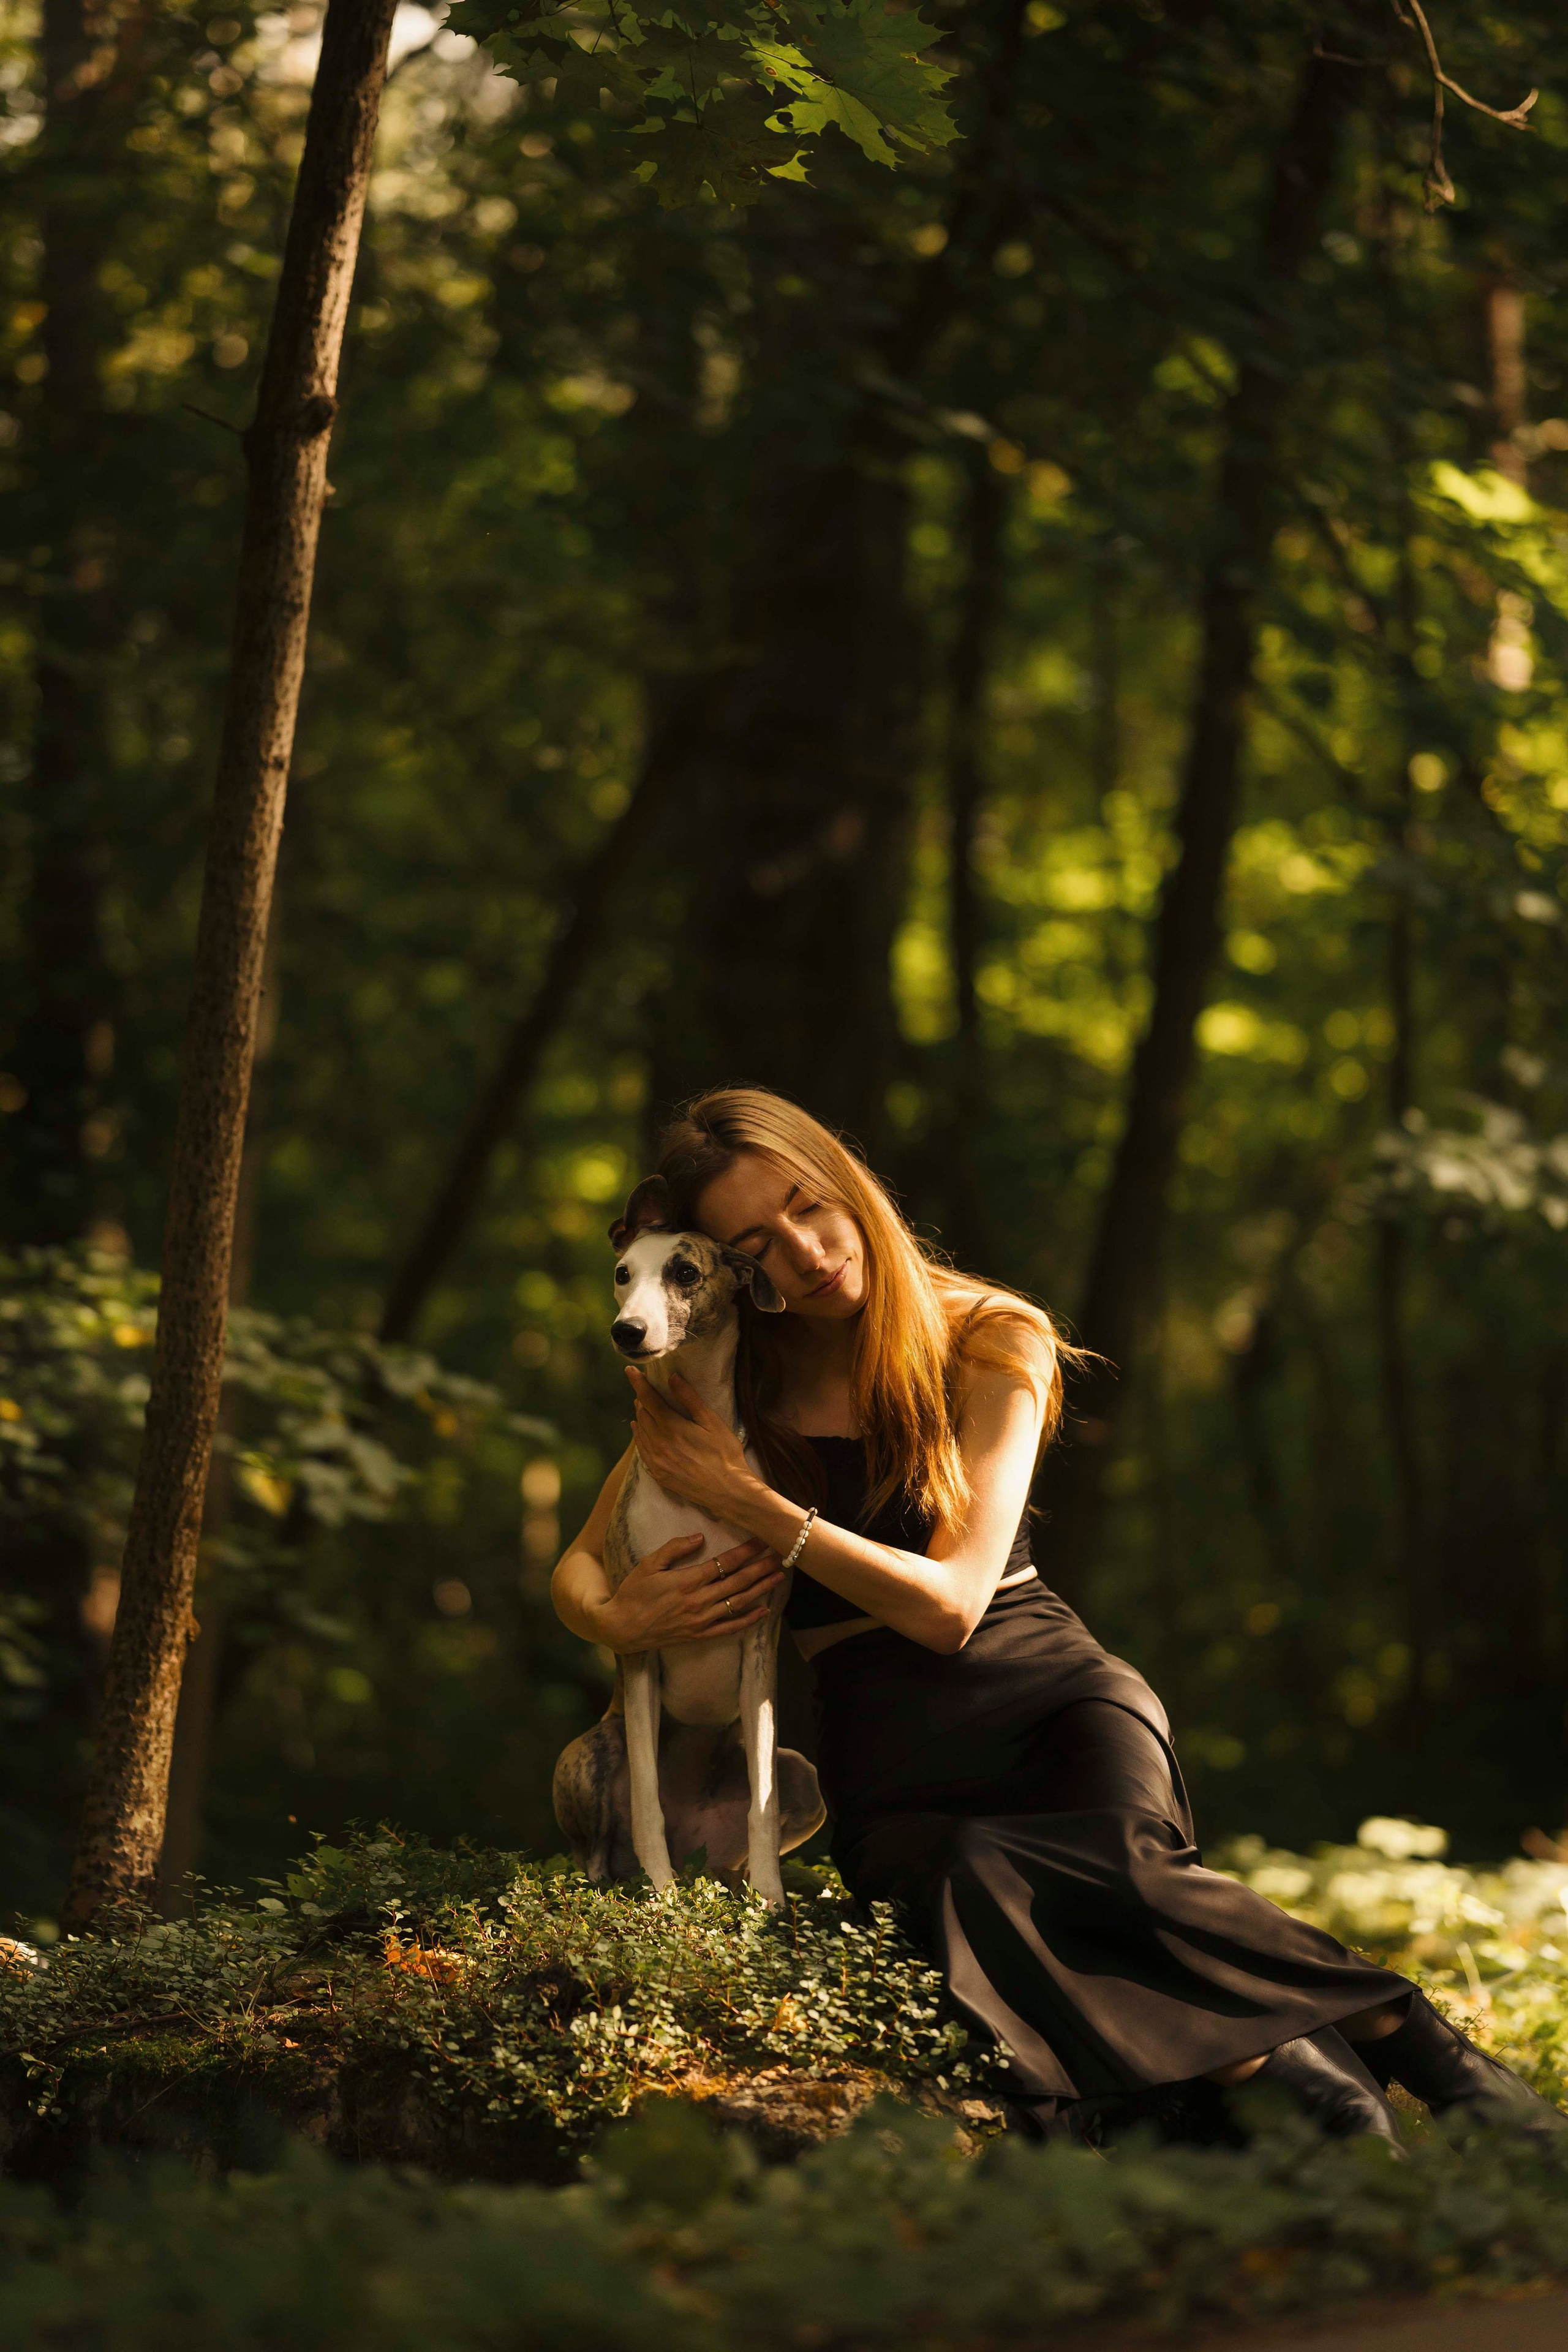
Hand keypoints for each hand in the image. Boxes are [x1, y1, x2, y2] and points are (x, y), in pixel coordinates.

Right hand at [594, 1533, 781, 1652]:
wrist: (622, 1628)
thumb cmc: (633, 1592)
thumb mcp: (648, 1564)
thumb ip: (675, 1548)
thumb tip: (700, 1537)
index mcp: (687, 1581)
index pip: (725, 1563)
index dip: (746, 1550)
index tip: (762, 1539)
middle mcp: (699, 1601)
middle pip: (738, 1582)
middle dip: (761, 1566)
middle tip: (781, 1554)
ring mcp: (701, 1620)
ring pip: (739, 1603)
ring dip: (761, 1589)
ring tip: (779, 1576)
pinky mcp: (700, 1635)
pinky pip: (730, 1628)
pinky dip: (749, 1620)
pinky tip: (764, 1611)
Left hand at [627, 1368, 758, 1521]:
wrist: (728, 1492)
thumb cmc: (725, 1455)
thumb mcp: (712, 1422)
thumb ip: (690, 1399)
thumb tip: (672, 1378)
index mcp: (671, 1427)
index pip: (648, 1398)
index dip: (638, 1382)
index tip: (629, 1370)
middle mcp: (658, 1443)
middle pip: (642, 1414)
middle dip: (641, 1399)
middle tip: (644, 1389)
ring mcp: (656, 1461)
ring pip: (640, 1432)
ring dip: (639, 1416)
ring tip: (641, 1406)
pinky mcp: (658, 1474)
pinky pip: (642, 1451)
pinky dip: (639, 1437)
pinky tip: (639, 1432)